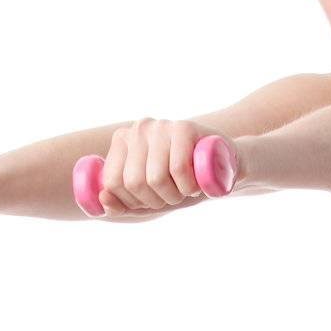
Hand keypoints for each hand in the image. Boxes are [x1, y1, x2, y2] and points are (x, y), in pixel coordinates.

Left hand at [94, 118, 238, 217]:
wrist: (226, 167)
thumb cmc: (185, 183)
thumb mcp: (150, 198)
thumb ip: (122, 204)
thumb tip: (104, 199)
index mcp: (123, 142)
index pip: (112, 183)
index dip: (133, 202)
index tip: (152, 199)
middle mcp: (138, 128)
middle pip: (133, 183)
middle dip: (156, 201)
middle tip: (173, 195)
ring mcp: (161, 126)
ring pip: (155, 179)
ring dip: (175, 196)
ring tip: (186, 189)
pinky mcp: (185, 127)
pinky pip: (178, 169)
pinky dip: (189, 187)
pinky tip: (197, 183)